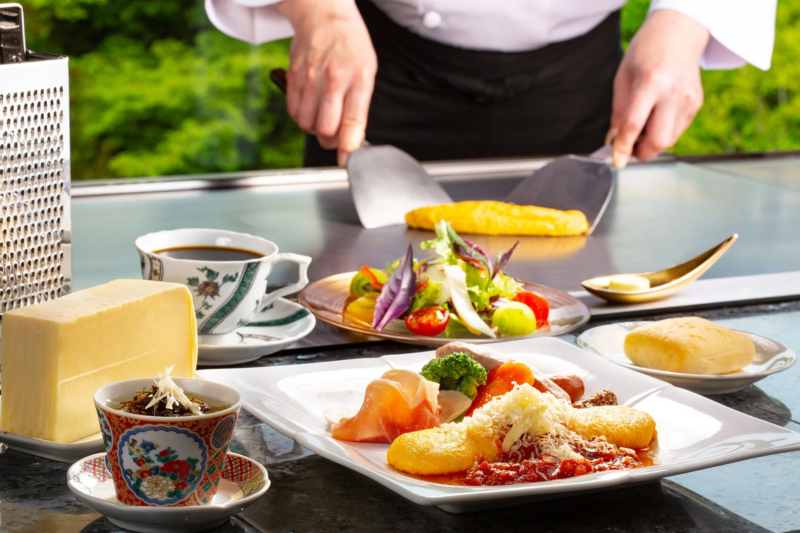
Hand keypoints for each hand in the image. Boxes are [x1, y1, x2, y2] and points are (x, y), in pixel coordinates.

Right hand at [278, 0, 376, 165]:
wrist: (324, 15)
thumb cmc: (350, 45)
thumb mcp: (367, 71)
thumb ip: (360, 106)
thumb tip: (354, 139)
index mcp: (359, 78)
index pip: (352, 123)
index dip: (349, 149)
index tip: (347, 161)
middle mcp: (334, 79)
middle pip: (326, 129)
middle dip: (331, 140)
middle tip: (336, 135)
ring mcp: (311, 78)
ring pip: (307, 124)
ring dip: (315, 129)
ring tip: (324, 118)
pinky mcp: (294, 77)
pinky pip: (294, 112)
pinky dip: (302, 118)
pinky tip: (311, 109)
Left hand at [609, 9, 709, 167]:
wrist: (677, 35)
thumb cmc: (645, 54)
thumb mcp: (622, 80)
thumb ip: (619, 113)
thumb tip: (614, 140)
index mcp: (651, 82)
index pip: (635, 124)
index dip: (623, 147)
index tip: (617, 161)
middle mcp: (674, 92)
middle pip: (659, 141)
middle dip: (641, 152)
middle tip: (630, 145)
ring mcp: (689, 99)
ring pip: (669, 140)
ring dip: (652, 143)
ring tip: (642, 127)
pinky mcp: (696, 104)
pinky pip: (677, 130)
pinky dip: (663, 131)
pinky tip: (657, 116)